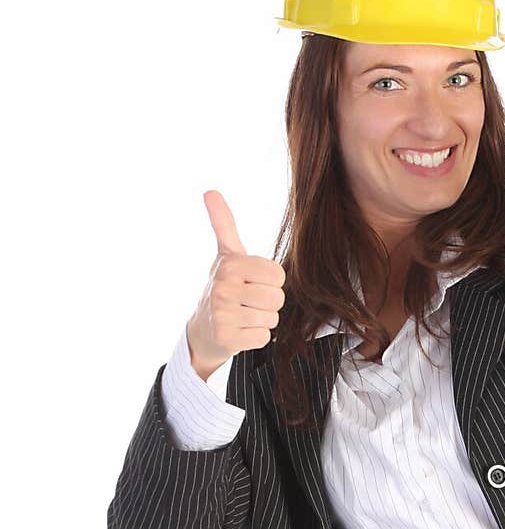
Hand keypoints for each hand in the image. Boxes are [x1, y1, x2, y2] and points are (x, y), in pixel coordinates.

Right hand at [186, 190, 286, 379]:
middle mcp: (223, 287)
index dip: (271, 282)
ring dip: (262, 320)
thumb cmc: (223, 287)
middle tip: (248, 302)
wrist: (203, 329)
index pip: (278, 275)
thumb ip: (223, 224)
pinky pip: (263, 337)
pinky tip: (240, 331)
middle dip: (268, 303)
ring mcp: (223, 314)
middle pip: (277, 298)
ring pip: (271, 318)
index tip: (252, 282)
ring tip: (243, 315)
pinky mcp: (226, 338)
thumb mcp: (225, 254)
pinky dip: (255, 337)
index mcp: (230, 264)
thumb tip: (210, 191)